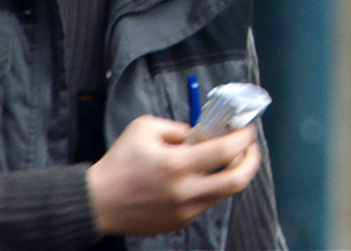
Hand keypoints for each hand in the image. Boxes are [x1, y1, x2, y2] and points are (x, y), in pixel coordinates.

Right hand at [86, 115, 260, 236]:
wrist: (98, 202)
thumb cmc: (119, 162)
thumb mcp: (145, 128)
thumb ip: (177, 128)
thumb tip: (201, 134)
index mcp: (177, 165)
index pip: (225, 151)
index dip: (243, 138)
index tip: (248, 130)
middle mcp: (185, 191)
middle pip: (237, 180)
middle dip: (252, 161)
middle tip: (251, 148)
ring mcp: (185, 210)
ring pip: (225, 193)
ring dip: (234, 174)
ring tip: (231, 160)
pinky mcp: (180, 222)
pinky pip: (206, 203)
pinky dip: (212, 188)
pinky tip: (204, 177)